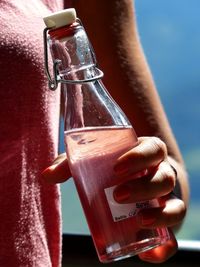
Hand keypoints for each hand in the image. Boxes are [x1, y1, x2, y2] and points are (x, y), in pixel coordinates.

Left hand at [42, 137, 185, 263]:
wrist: (135, 179)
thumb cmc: (112, 167)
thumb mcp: (93, 162)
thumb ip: (70, 165)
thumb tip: (46, 176)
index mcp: (147, 154)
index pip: (153, 149)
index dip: (141, 156)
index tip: (118, 167)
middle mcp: (161, 174)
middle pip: (165, 178)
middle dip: (144, 187)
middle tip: (118, 194)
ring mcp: (166, 199)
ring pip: (175, 206)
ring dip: (161, 215)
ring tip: (139, 221)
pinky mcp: (164, 222)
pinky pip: (173, 236)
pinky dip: (166, 247)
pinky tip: (148, 254)